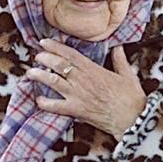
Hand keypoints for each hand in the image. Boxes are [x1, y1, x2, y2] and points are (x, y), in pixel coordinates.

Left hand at [29, 38, 146, 139]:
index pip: (71, 54)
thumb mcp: (128, 75)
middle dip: (45, 58)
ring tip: (31, 73)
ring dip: (40, 76)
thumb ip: (120, 60)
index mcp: (94, 70)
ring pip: (53, 81)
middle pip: (58, 65)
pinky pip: (56, 106)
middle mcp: (83, 80)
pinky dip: (46, 103)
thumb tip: (118, 47)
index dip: (55, 46)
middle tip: (37, 56)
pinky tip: (38, 100)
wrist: (132, 119)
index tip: (44, 42)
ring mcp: (78, 95)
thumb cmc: (131, 99)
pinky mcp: (77, 110)